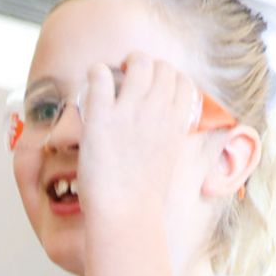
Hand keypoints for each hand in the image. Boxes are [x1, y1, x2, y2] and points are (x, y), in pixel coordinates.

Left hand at [76, 55, 203, 225]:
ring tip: (113, 77)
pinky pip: (100, 75)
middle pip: (161, 66)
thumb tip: (161, 127)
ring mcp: (130, 111)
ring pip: (137, 62)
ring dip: (125, 64)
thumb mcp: (168, 159)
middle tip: (129, 80)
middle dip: (146, 68)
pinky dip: (96, 73)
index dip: (168, 80)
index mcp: (177, 121)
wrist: (125, 213)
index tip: (154, 90)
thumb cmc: (144, 196)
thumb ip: (167, 135)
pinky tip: (93, 84)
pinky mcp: (102, 116)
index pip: (182, 80)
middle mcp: (157, 110)